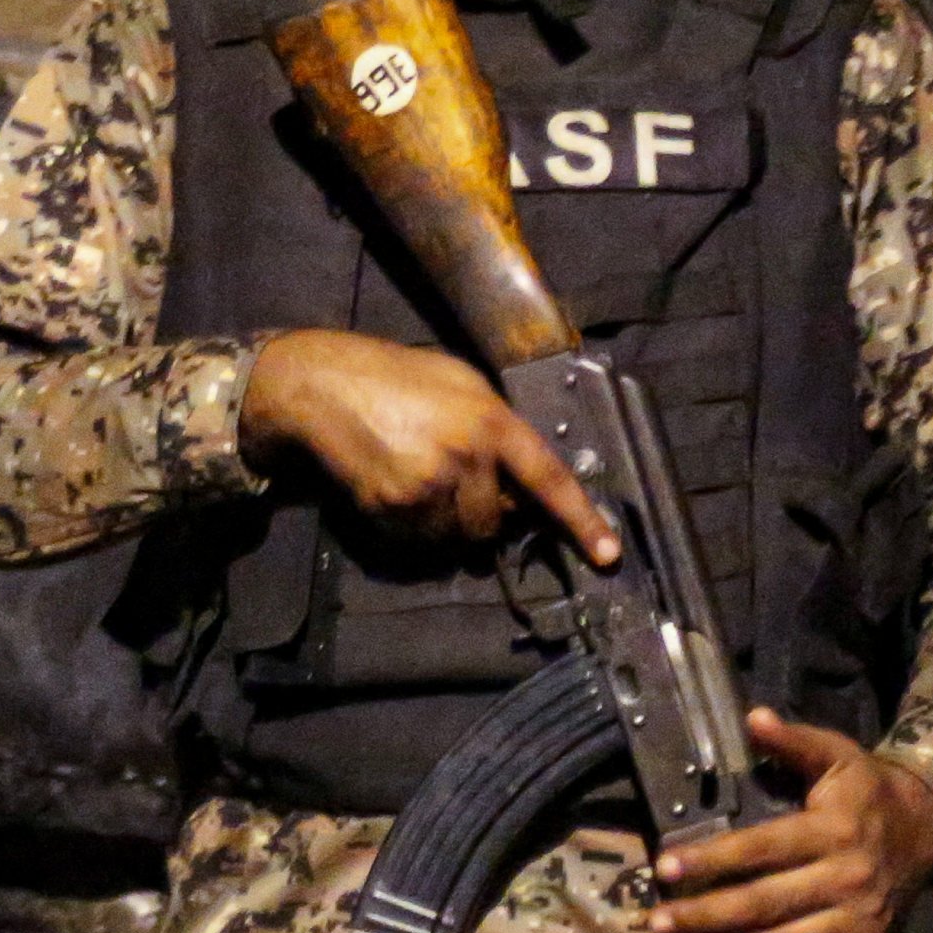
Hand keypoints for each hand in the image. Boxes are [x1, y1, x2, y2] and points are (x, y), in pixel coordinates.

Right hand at [236, 329, 620, 566]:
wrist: (324, 386)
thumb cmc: (396, 377)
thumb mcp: (462, 384)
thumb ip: (496, 425)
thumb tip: (519, 472)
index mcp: (492, 422)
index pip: (549, 480)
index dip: (581, 521)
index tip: (608, 555)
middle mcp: (465, 458)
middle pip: (494, 523)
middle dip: (483, 514)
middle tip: (458, 485)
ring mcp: (426, 488)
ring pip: (455, 536)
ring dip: (445, 521)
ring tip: (420, 478)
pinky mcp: (391, 509)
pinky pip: (417, 539)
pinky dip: (411, 525)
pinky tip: (395, 486)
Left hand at [648, 710, 932, 932]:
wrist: (929, 826)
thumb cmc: (867, 790)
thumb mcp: (836, 755)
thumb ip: (793, 741)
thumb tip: (752, 717)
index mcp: (831, 830)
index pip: (761, 848)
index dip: (712, 859)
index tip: (664, 868)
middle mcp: (845, 878)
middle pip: (765, 904)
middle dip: (706, 917)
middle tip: (656, 924)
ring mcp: (859, 919)